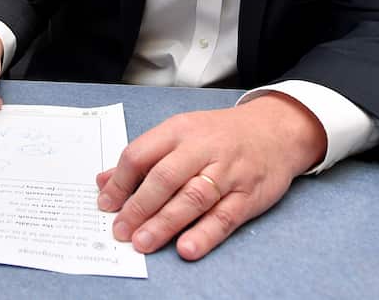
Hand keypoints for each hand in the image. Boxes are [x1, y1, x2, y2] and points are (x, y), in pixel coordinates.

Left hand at [95, 93, 325, 260]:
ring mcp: (227, 172)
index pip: (140, 154)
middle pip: (164, 178)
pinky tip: (186, 248)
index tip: (105, 205)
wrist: (275, 130)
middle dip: (138, 207)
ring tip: (143, 243)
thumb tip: (103, 182)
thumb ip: (143, 158)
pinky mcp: (248, 195)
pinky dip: (205, 234)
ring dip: (165, 223)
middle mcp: (202, 149)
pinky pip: (224, 216)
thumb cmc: (221, 135)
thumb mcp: (180, 133)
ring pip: (192, 198)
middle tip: (121, 231)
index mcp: (179, 130)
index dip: (119, 182)